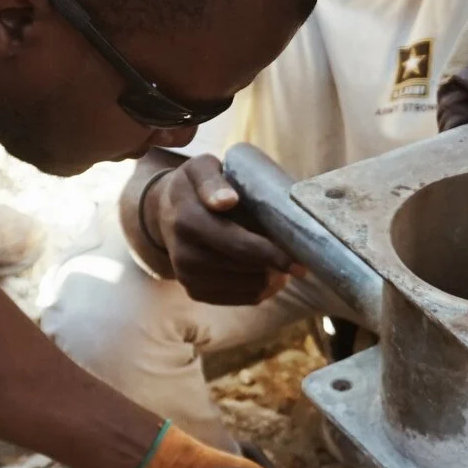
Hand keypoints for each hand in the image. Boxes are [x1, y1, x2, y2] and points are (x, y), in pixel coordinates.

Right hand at [144, 156, 292, 306]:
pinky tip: (267, 272)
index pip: (238, 245)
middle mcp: (185, 254)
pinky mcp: (195, 292)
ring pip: (251, 288)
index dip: (272, 255)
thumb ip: (213, 181)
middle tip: (298, 255)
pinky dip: (262, 287)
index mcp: (188, 221)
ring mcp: (188, 277)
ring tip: (279, 259)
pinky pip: (243, 298)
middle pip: (248, 270)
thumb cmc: (195, 185)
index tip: (301, 262)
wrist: (166, 212)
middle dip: (277, 265)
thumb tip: (227, 201)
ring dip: (272, 277)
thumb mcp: (201, 169)